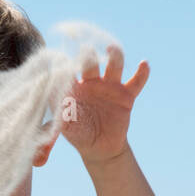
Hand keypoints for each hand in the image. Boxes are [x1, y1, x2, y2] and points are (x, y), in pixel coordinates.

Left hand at [60, 48, 148, 164]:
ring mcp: (110, 86)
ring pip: (114, 65)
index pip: (69, 70)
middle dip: (88, 55)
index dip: (66, 65)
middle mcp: (92, 81)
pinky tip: (144, 64)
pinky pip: (136, 82)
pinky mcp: (126, 95)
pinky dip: (142, 74)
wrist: (99, 147)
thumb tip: (51, 112)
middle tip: (86, 50)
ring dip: (114, 55)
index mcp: (74, 86)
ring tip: (111, 49)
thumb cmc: (78, 133)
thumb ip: (56, 122)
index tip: (63, 62)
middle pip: (90, 62)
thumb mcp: (64, 129)